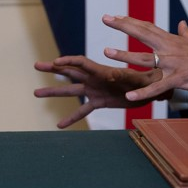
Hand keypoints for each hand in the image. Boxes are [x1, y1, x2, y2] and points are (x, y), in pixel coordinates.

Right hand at [34, 56, 163, 128]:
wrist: (152, 89)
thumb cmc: (148, 80)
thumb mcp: (138, 78)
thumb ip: (125, 76)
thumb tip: (112, 74)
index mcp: (102, 71)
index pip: (81, 63)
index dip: (67, 61)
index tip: (55, 62)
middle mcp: (95, 79)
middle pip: (69, 72)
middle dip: (53, 69)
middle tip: (36, 65)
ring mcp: (95, 90)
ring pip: (70, 90)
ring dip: (54, 91)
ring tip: (36, 93)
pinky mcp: (99, 102)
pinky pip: (82, 110)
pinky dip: (71, 117)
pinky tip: (59, 125)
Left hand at [100, 16, 187, 101]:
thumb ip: (186, 33)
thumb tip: (181, 23)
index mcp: (173, 40)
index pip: (148, 27)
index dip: (130, 21)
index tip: (115, 16)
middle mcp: (171, 48)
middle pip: (142, 33)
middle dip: (122, 25)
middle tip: (105, 18)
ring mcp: (175, 63)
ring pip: (145, 58)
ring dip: (125, 55)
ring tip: (106, 52)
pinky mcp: (181, 79)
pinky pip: (159, 87)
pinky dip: (144, 92)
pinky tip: (130, 96)